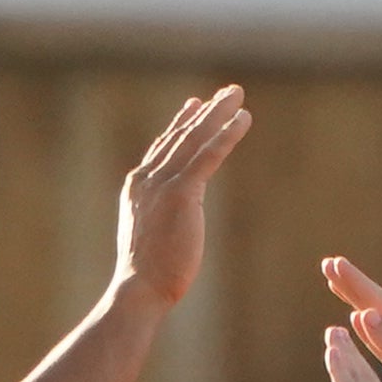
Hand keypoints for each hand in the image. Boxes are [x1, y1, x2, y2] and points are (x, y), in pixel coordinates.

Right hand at [113, 87, 251, 310]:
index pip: (163, 148)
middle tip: (225, 93)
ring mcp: (163, 183)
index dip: (181, 125)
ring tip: (237, 95)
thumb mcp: (152, 237)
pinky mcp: (182, 193)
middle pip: (181, 136)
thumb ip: (163, 218)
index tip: (194, 106)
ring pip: (195, 139)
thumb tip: (177, 220)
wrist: (139, 288)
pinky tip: (243, 120)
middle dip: (205, 112)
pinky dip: (226, 135)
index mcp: (138, 187)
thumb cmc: (146, 276)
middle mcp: (148, 178)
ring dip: (218, 113)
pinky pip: (209, 156)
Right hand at [321, 258, 381, 381]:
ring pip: (379, 321)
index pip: (379, 301)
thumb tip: (364, 313)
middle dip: (353, 286)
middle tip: (329, 265)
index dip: (354, 283)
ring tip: (341, 289)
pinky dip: (369, 331)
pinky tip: (361, 326)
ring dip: (359, 304)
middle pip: (378, 305)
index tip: (332, 263)